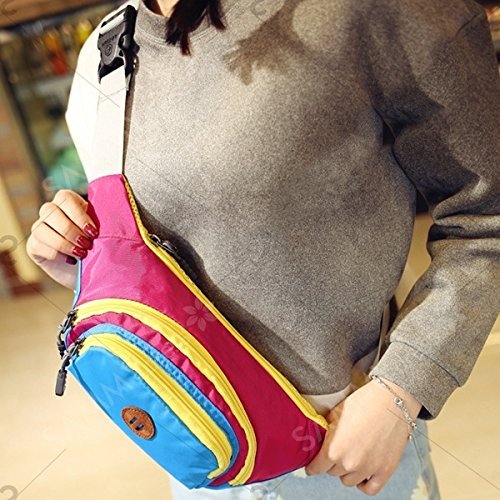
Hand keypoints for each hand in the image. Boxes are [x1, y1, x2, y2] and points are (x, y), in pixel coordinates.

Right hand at [27, 189, 98, 288]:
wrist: (93, 272)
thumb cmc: (101, 248)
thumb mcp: (104, 232)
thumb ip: (103, 221)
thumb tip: (113, 217)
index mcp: (69, 202)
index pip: (65, 198)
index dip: (79, 215)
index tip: (94, 231)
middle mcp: (52, 211)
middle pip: (51, 211)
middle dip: (71, 230)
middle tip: (87, 244)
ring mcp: (40, 227)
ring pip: (41, 228)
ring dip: (63, 242)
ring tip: (81, 254)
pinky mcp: (34, 245)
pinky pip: (38, 244)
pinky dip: (56, 253)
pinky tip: (71, 260)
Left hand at [305, 377, 421, 495]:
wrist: (392, 401)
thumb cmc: (364, 402)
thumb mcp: (336, 414)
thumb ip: (326, 432)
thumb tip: (319, 440)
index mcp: (334, 449)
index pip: (316, 467)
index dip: (313, 466)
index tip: (312, 466)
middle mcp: (349, 463)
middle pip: (332, 472)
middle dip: (332, 462)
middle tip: (336, 450)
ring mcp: (368, 469)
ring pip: (349, 480)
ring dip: (347, 471)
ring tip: (349, 457)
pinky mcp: (385, 471)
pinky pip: (370, 489)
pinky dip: (364, 484)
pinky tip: (361, 475)